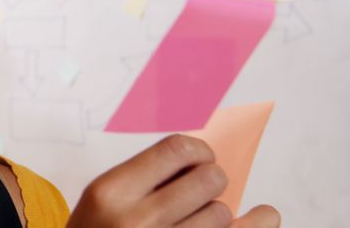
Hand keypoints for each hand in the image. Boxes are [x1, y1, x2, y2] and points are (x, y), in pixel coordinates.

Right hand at [66, 134, 279, 226]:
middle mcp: (136, 220)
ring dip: (216, 213)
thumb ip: (144, 177)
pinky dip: (257, 224)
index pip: (175, 150)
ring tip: (196, 218)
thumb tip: (203, 156)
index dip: (198, 150)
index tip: (200, 158)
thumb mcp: (104, 198)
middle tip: (203, 188)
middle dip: (212, 180)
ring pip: (221, 213)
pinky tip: (265, 215)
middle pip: (207, 178)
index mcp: (112, 191)